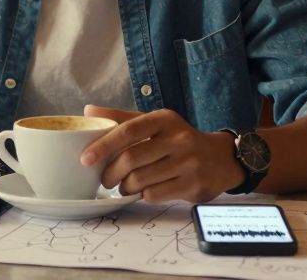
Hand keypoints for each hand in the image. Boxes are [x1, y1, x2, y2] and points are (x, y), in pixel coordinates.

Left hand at [80, 105, 240, 202]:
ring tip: (124, 186)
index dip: (103, 145)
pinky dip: (143, 196)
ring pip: (140, 180)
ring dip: (125, 187)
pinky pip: (155, 195)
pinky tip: (145, 191)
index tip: (85, 159)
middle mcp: (178, 138)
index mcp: (164, 119)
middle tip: (105, 180)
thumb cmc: (179, 140)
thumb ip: (122, 118)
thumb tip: (88, 111)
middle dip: (111, 173)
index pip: (128, 130)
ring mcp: (188, 162)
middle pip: (131, 159)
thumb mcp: (155, 123)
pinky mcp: (193, 185)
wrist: (221, 158)